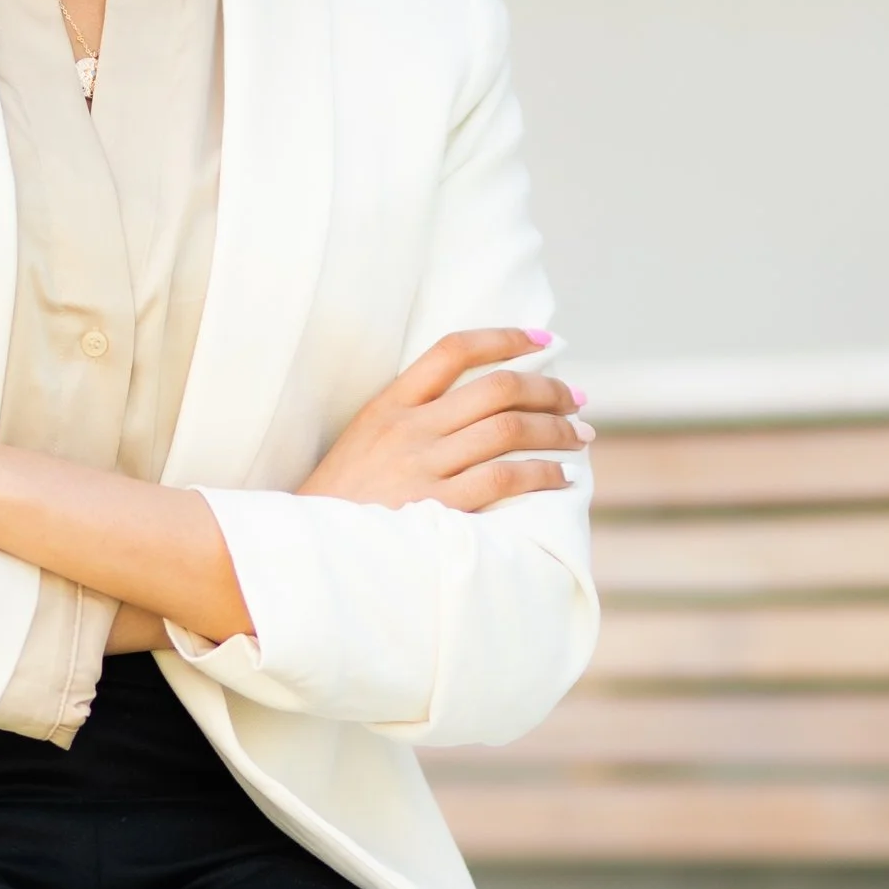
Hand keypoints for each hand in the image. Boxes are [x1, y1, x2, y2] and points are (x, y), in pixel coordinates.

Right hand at [297, 329, 590, 513]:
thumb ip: (410, 419)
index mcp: (389, 404)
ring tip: (580, 436)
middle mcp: (408, 428)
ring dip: (556, 430)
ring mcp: (422, 467)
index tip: (544, 339)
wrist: (308, 551)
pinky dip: (542, 474)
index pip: (454, 349)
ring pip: (508, 430)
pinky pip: (504, 480)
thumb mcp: (363, 442)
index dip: (506, 338)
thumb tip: (476, 406)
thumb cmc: (340, 502)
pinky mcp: (436, 507)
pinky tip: (561, 478)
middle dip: (548, 389)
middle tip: (576, 399)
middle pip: (497, 389)